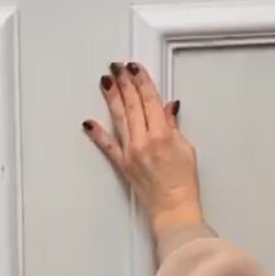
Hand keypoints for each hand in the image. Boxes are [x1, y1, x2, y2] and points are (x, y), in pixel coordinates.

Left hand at [83, 62, 202, 240]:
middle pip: (132, 105)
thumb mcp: (186, 148)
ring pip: (119, 119)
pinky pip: (108, 146)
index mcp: (162, 134)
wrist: (173, 208)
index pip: (150, 100)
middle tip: (117, 67)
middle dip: (124, 83)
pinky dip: (98, 133)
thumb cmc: (183, 183)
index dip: (142, 81)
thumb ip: (173, 126)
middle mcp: (143, 141)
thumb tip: (167, 108)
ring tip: (106, 81)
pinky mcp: (123, 164)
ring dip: (112, 98)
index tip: (135, 68)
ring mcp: (130, 152)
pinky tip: (89, 122)